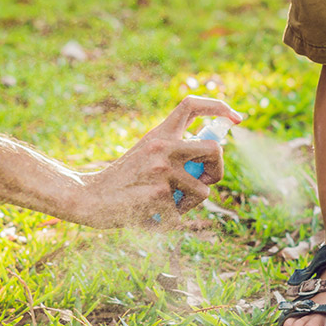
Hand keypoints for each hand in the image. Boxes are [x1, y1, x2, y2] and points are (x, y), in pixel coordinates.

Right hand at [71, 96, 241, 228]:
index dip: (219, 107)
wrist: (89, 197)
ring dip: (191, 202)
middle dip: (218, 170)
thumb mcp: (146, 153)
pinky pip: (184, 214)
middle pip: (215, 149)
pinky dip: (172, 219)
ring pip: (204, 190)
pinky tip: (152, 215)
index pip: (191, 105)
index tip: (236, 119)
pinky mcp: (160, 195)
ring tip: (168, 204)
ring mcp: (162, 171)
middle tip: (205, 180)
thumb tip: (211, 155)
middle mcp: (163, 147)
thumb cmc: (121, 180)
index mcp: (159, 133)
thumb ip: (173, 150)